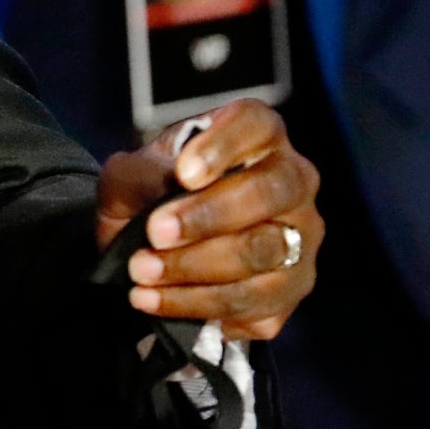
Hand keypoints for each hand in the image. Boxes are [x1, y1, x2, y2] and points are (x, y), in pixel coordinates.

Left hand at [96, 98, 321, 341]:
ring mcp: (299, 239)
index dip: (223, 146)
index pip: (256, 124)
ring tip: (141, 271)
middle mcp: (292, 182)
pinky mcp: (289, 291)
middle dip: (208, 216)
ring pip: (261, 253)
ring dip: (193, 266)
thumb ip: (142, 173)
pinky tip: (155, 299)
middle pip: (269, 193)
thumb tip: (167, 185)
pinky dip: (195, 303)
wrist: (151, 247)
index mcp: (258, 136)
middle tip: (156, 231)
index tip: (183, 174)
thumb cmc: (151, 193)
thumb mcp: (130, 175)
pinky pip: (251, 302)